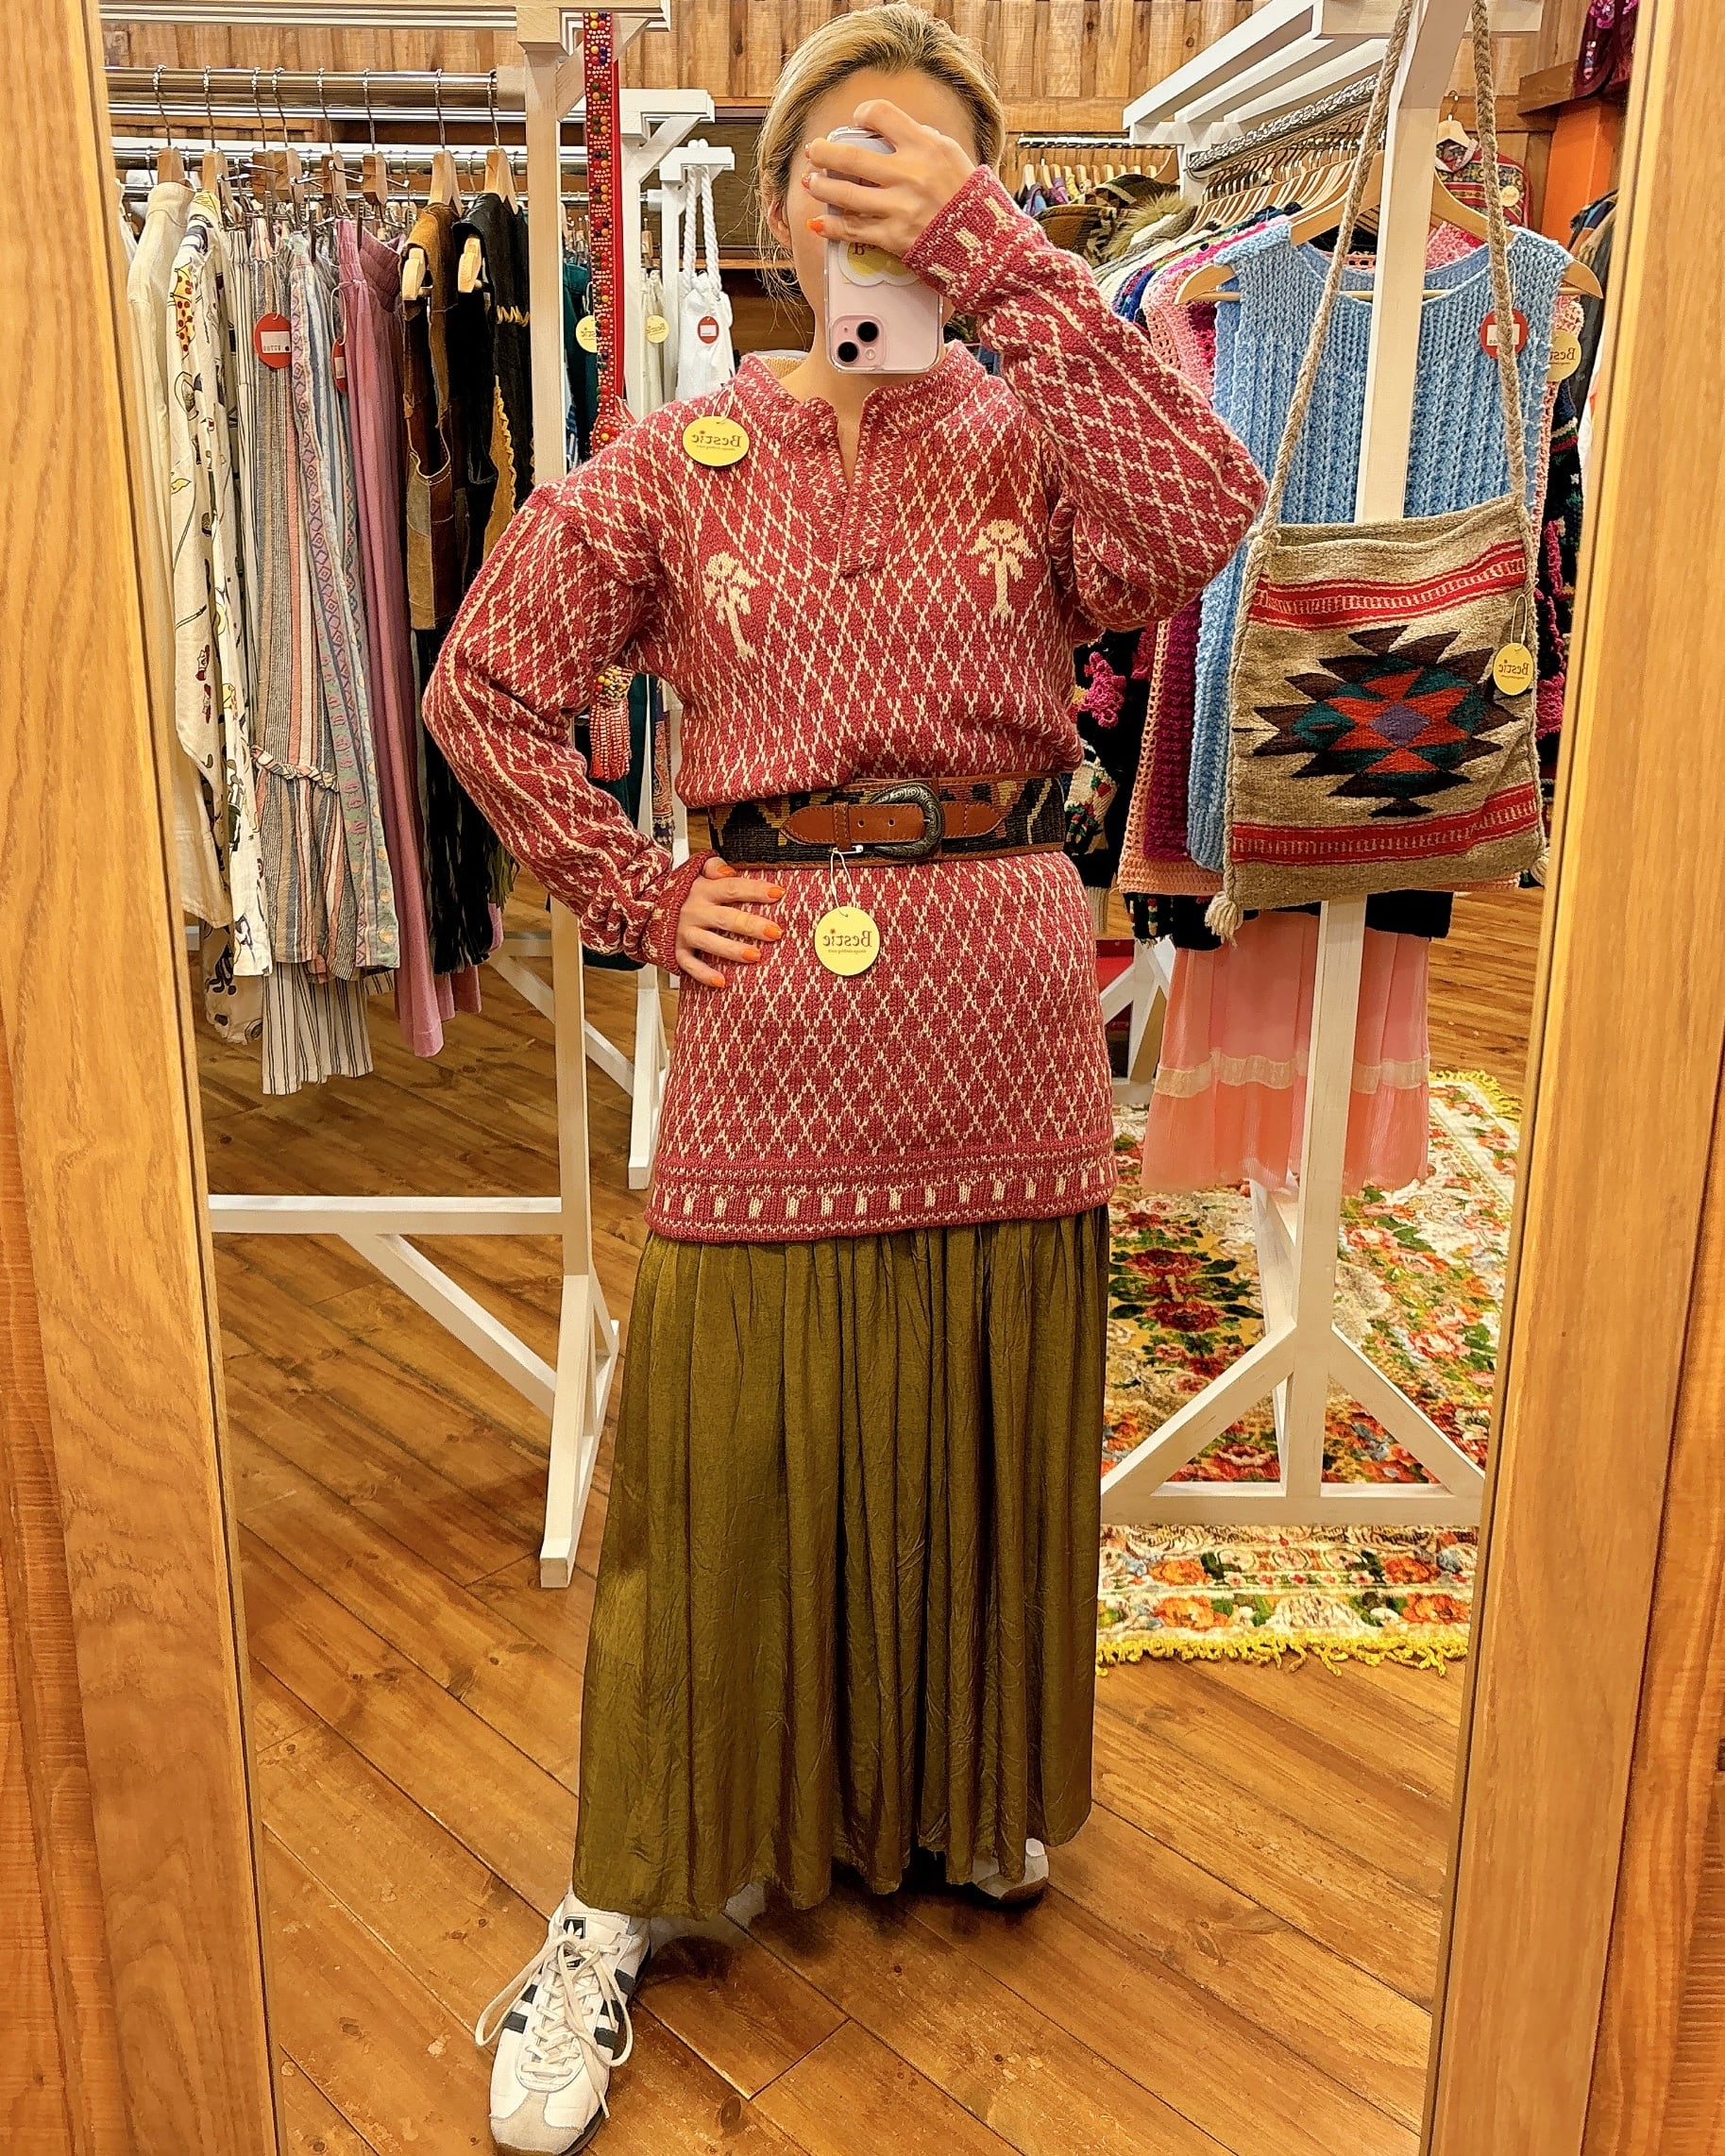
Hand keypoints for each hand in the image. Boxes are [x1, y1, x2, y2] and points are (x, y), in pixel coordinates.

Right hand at [674, 855, 784, 988]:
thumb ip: (713, 866)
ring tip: (755, 956)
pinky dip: (705, 975)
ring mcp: (685, 932)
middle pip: (726, 918)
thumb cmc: (678, 892)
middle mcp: (695, 911)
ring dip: (732, 950)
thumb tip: (729, 870)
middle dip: (751, 925)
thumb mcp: (693, 871)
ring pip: (710, 942)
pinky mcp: (676, 950)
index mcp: (703, 890)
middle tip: (775, 931)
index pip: (733, 888)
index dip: (755, 890)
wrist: (643, 906)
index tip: (778, 893)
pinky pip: (690, 965)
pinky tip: (722, 981)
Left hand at [802, 98, 976, 257]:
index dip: (863, 114)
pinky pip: (853, 230)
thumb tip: (893, 137)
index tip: (856, 122)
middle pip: (851, 156)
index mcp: (925, 146)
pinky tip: (819, 223)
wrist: (987, 244)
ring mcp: (899, 207)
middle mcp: (909, 173)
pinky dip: (832, 227)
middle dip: (824, 152)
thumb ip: (922, 143)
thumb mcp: (954, 156)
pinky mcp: (894, 237)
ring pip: (845, 193)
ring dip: (821, 187)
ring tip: (811, 183)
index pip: (881, 114)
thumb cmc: (971, 199)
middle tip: (813, 151)